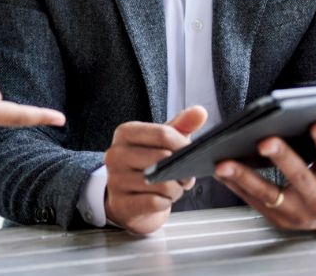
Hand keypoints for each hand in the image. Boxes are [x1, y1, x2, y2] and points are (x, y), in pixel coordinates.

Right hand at [104, 106, 206, 233]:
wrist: (128, 197)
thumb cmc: (147, 164)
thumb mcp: (163, 141)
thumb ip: (182, 125)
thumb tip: (200, 112)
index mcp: (125, 133)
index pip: (162, 134)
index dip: (183, 145)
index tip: (190, 153)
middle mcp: (116, 154)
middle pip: (163, 159)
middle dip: (182, 169)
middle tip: (184, 174)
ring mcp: (115, 180)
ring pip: (162, 184)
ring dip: (175, 188)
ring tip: (173, 186)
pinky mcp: (121, 203)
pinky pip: (155, 202)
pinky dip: (166, 202)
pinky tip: (163, 198)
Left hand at [213, 113, 315, 230]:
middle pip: (300, 178)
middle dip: (283, 158)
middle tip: (264, 139)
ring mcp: (297, 212)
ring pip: (270, 194)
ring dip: (246, 178)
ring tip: (226, 160)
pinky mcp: (276, 216)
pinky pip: (252, 200)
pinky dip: (235, 184)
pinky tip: (219, 167)